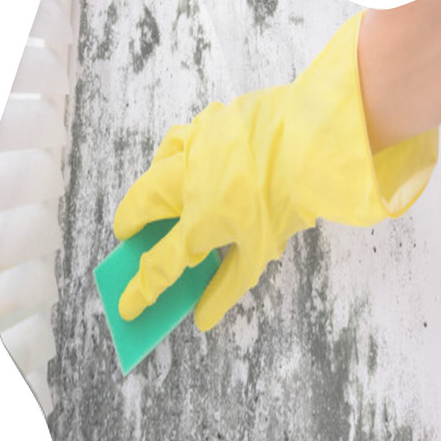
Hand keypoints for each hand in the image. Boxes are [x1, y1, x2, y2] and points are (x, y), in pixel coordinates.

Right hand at [112, 12, 402, 332]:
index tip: (127, 307)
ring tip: (156, 196)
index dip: (140, 291)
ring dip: (150, 185)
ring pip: (156, 167)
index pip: (160, 265)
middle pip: (142, 206)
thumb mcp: (260, 253)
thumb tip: (201, 319)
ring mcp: (196, 148)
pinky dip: (178, 153)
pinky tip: (190, 158)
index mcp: (200, 222)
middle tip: (128, 234)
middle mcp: (188, 184)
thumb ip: (227, 286)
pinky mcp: (212, 121)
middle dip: (130, 224)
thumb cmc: (289, 201)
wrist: (313, 141)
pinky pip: (183, 138)